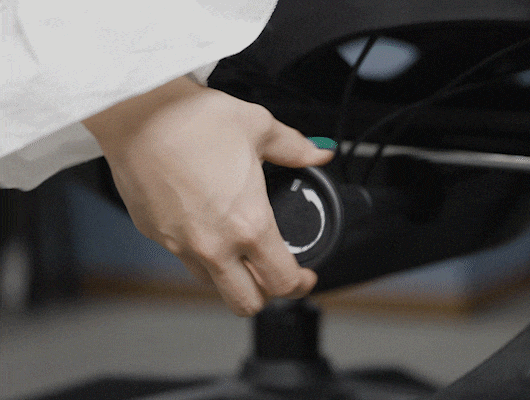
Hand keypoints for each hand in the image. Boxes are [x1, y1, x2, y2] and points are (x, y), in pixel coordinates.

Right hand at [83, 76, 334, 315]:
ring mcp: (180, 244)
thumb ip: (295, 148)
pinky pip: (184, 259)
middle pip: (246, 303)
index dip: (300, 284)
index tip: (305, 276)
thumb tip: (318, 153)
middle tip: (273, 272)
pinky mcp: (155, 234)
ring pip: (212, 286)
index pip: (282, 280)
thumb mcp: (259, 127)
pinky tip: (207, 228)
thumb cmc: (194, 119)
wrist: (138, 112)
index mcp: (248, 223)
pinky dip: (202, 256)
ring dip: (232, 278)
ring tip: (240, 253)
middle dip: (266, 294)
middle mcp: (214, 244)